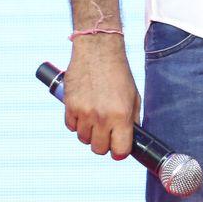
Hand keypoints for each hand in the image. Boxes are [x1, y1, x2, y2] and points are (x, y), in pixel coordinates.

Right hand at [62, 35, 140, 159]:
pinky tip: (83, 109)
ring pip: (84, 139)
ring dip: (89, 132)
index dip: (120, 152)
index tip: (118, 148)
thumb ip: (132, 120)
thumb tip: (130, 140)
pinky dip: (76, 122)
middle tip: (106, 132)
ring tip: (95, 116)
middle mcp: (102, 117)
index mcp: (121, 115)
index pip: (119, 150)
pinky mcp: (69, 106)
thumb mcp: (133, 96)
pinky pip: (71, 127)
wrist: (98, 49)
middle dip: (104, 143)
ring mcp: (84, 112)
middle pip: (99, 149)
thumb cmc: (118, 73)